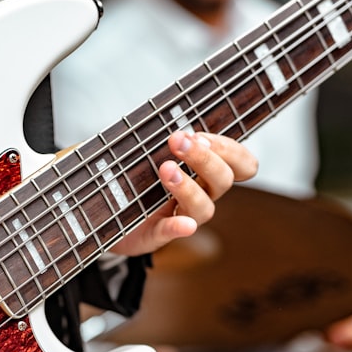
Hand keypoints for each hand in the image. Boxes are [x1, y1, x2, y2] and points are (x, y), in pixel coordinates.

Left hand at [111, 131, 256, 256]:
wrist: (109, 212)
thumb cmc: (138, 176)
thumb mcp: (154, 150)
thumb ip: (168, 137)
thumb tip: (168, 117)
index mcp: (206, 173)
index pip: (242, 165)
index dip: (230, 150)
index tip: (199, 135)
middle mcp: (201, 195)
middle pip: (223, 180)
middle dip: (203, 158)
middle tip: (177, 140)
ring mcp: (181, 215)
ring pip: (204, 207)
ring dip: (188, 186)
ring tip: (166, 168)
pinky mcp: (158, 233)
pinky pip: (173, 232)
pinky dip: (179, 227)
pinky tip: (184, 225)